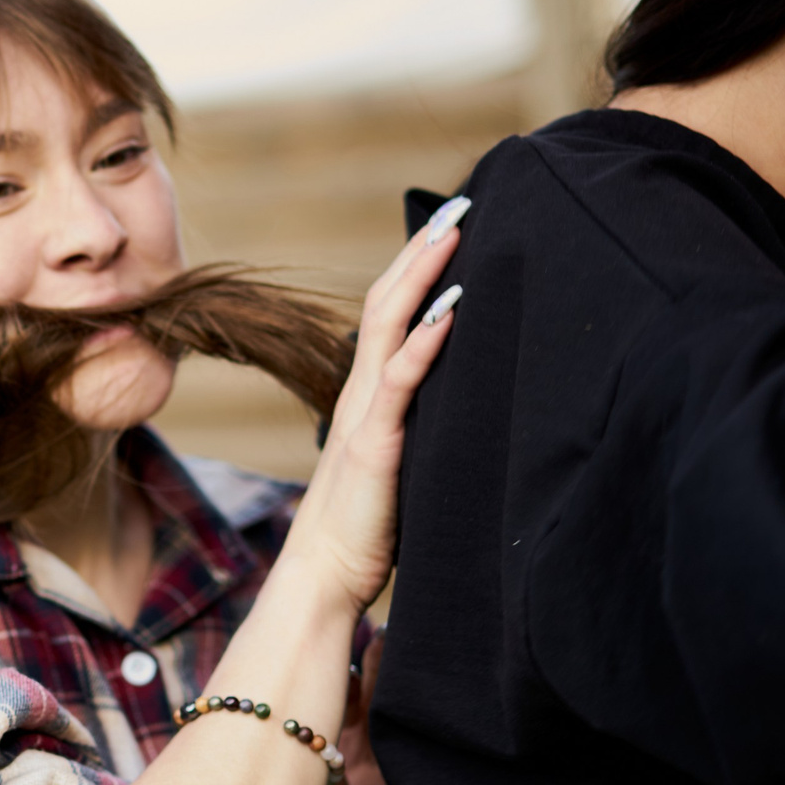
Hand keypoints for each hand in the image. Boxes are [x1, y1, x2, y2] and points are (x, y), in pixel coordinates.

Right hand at [277, 203, 465, 613]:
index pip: (390, 317)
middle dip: (422, 251)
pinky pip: (401, 380)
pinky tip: (454, 308)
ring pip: (389, 324)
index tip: (451, 231)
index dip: (417, 270)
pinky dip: (426, 339)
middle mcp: (361, 393)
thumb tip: (458, 414)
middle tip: (461, 206)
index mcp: (367, 398)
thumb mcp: (399, 469)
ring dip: (423, 273)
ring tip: (456, 230)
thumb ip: (419, 434)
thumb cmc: (365, 534)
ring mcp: (365, 414)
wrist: (323, 578)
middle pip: (387, 302)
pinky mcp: (375, 444)